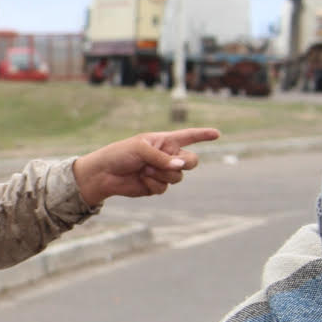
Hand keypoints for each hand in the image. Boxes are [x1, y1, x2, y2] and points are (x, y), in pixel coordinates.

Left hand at [72, 128, 221, 205]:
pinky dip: (154, 184)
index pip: (188, 136)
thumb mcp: (141, 150)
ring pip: (178, 177)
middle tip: (172, 164)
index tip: (217, 133)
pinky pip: (165, 188)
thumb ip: (162, 158)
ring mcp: (163, 172)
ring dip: (162, 174)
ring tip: (145, 170)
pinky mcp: (156, 186)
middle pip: (191, 161)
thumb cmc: (120, 154)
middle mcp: (167, 156)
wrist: (104, 174)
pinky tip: (141, 179)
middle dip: (185, 164)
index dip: (203, 135)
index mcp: (165, 141)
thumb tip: (180, 167)